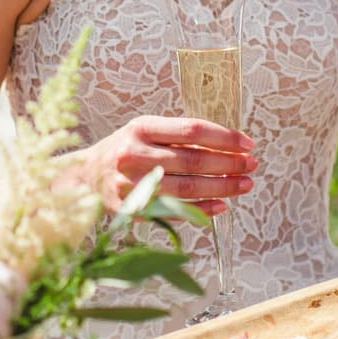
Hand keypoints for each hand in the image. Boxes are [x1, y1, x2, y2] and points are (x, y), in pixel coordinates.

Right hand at [82, 115, 255, 215]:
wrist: (85, 176)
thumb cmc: (124, 149)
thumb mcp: (145, 131)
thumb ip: (179, 136)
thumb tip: (228, 145)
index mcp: (141, 128)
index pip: (192, 129)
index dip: (224, 137)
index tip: (247, 143)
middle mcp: (134, 154)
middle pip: (193, 160)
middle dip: (229, 163)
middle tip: (252, 165)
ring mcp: (131, 184)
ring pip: (187, 188)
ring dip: (222, 187)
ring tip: (244, 184)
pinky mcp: (132, 209)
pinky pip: (175, 210)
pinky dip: (202, 209)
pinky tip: (222, 205)